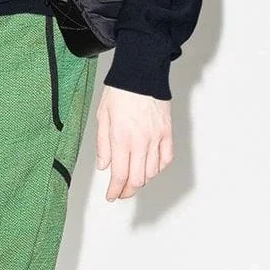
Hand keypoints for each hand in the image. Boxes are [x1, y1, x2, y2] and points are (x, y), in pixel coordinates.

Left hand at [95, 84, 172, 200]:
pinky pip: (166, 159)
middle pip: (137, 179)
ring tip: (133, 179)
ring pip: (152, 172)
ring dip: (142, 180)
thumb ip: (103, 144)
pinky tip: (150, 168)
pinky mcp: (167, 133)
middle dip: (128, 191)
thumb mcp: (102, 117)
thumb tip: (104, 166)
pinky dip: (158, 168)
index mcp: (121, 138)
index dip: (115, 190)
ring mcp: (156, 138)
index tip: (111, 196)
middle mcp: (140, 141)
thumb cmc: (120, 91)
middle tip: (121, 192)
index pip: (119, 175)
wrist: (142, 73)